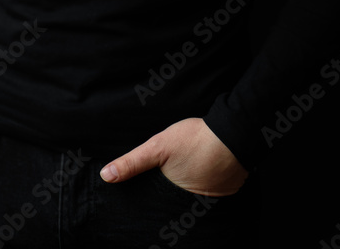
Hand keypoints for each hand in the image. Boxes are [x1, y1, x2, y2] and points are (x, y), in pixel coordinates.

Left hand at [99, 118, 248, 196]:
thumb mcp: (158, 147)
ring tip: (186, 172)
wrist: (233, 132)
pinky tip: (201, 170)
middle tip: (169, 178)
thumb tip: (106, 176)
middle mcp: (197, 206)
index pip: (159, 207)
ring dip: (190, 189)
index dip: (153, 200)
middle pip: (177, 203)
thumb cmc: (195, 139)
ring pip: (195, 197)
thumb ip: (132, 162)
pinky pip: (212, 190)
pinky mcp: (228, 190)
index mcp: (177, 200)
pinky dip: (206, 183)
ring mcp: (215, 199)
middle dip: (170, 195)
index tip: (149, 192)